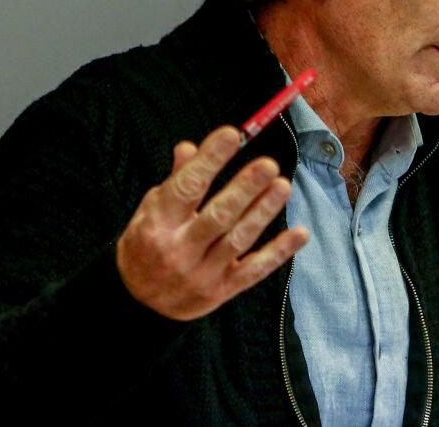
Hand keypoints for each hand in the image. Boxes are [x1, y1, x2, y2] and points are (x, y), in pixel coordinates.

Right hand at [116, 126, 309, 320]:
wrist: (139, 304)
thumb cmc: (147, 245)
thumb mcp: (150, 211)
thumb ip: (175, 180)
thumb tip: (190, 146)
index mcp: (157, 225)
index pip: (186, 187)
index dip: (209, 160)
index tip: (232, 135)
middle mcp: (179, 250)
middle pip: (217, 216)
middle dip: (244, 188)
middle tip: (268, 164)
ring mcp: (202, 274)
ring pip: (238, 240)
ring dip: (263, 212)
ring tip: (283, 186)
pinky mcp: (222, 292)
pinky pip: (254, 270)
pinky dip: (279, 252)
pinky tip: (300, 233)